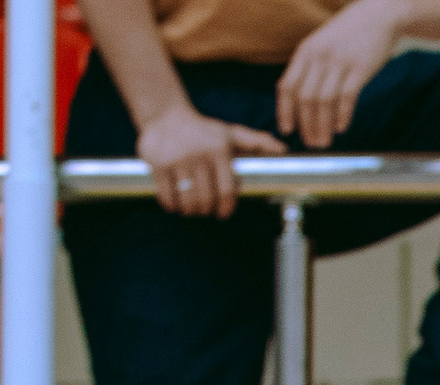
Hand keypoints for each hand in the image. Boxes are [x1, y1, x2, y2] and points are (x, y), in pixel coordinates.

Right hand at [138, 104, 285, 217]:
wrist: (166, 116)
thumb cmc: (204, 131)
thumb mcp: (231, 133)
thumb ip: (256, 142)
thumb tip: (282, 149)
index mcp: (219, 152)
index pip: (226, 191)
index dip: (226, 209)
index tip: (223, 214)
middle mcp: (199, 155)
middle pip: (206, 200)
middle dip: (206, 211)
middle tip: (205, 210)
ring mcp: (177, 160)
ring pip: (187, 201)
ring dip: (190, 211)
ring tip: (191, 208)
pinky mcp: (157, 163)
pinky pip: (166, 196)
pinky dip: (171, 206)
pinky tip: (174, 204)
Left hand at [278, 0, 404, 148]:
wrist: (377, 16)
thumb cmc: (350, 36)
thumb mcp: (323, 46)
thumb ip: (312, 67)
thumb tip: (303, 99)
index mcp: (305, 53)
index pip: (287, 86)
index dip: (285, 111)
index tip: (287, 130)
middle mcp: (318, 57)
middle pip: (305, 98)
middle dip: (306, 125)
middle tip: (311, 144)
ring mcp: (338, 62)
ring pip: (323, 101)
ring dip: (322, 125)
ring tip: (325, 142)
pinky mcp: (359, 68)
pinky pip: (347, 96)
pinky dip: (342, 115)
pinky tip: (341, 128)